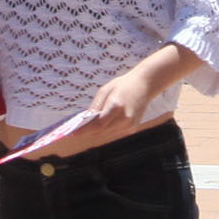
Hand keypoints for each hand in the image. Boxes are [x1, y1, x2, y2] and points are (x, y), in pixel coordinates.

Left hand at [22, 69, 157, 161]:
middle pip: (101, 131)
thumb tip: (85, 120)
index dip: (84, 130)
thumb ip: (95, 106)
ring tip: (81, 131)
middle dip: (87, 132)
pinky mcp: (132, 128)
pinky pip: (114, 132)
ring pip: (107, 134)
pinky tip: (97, 128)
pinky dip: (105, 131)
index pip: (97, 124)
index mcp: (116, 107)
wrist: (145, 85)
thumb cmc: (123, 84)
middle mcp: (124, 119)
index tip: (72, 133)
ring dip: (95, 133)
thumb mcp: (105, 90)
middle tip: (73, 133)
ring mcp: (130, 125)